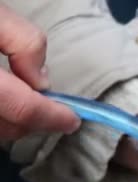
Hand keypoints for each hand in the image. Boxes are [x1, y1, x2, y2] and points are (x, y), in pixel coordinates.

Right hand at [0, 4, 78, 139]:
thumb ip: (22, 40)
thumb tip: (40, 80)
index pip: (22, 110)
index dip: (53, 117)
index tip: (72, 119)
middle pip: (7, 128)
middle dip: (33, 120)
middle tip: (48, 105)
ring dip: (12, 123)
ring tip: (21, 100)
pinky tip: (3, 104)